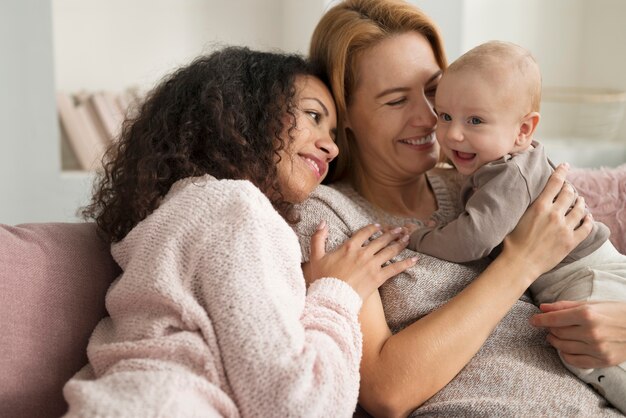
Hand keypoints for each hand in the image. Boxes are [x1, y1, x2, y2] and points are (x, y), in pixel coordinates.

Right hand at [308, 221, 417, 299]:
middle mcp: (363, 253)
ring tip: (407, 238)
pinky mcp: (378, 277)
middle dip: (391, 234)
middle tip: (400, 230)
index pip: (364, 233)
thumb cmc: (322, 278)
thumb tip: (322, 222)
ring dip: (400, 243)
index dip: (372, 229)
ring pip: (389, 251)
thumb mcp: (316, 256)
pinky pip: (395, 268)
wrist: (332, 297)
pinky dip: (406, 263)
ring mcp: (372, 265)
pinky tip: (415, 259)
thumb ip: (318, 238)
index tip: (378, 226)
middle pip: (380, 240)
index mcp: (349, 247)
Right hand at [502, 163, 592, 280]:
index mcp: (540, 207)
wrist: (519, 263)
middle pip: (569, 193)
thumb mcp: (516, 218)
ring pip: (580, 209)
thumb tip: (529, 196)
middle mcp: (554, 215)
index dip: (561, 172)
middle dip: (570, 189)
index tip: (565, 166)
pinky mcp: (570, 242)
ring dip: (580, 202)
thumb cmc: (512, 242)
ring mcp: (564, 228)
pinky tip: (587, 217)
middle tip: (569, 188)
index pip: (555, 183)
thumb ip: (527, 206)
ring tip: (580, 201)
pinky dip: (588, 220)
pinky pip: (586, 227)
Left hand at [531, 300, 625, 367]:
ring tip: (554, 335)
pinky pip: (575, 361)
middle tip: (549, 325)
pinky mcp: (602, 361)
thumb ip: (565, 306)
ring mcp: (597, 349)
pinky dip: (565, 355)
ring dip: (555, 341)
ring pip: (563, 347)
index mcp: (587, 315)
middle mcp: (591, 333)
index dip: (540, 320)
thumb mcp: (592, 304)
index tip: (533, 320)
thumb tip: (543, 307)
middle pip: (557, 333)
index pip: (554, 319)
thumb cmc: (616, 312)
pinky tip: (565, 348)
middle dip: (549, 328)